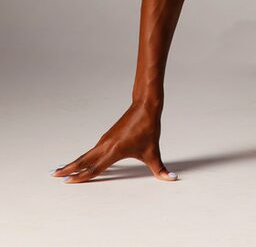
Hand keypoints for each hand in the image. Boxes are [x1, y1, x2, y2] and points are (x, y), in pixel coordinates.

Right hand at [51, 102, 177, 183]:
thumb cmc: (148, 127)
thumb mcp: (153, 151)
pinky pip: (93, 150)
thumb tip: (171, 178)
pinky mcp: (108, 136)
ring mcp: (106, 139)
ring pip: (87, 154)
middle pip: (84, 160)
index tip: (68, 181)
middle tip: (53, 174)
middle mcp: (106, 145)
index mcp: (114, 150)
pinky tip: (81, 161)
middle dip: (69, 168)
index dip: (82, 176)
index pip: (95, 167)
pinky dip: (84, 156)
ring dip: (74, 162)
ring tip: (61, 169)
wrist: (145, 105)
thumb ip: (160, 168)